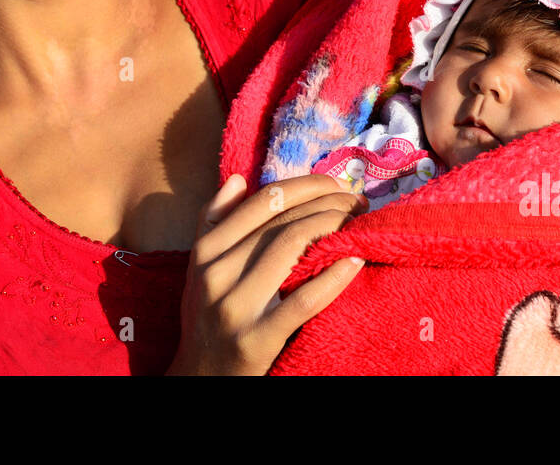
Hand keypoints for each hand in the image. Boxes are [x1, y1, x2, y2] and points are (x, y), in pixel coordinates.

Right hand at [165, 172, 368, 374]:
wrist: (200, 378)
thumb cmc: (207, 317)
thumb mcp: (199, 268)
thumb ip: (213, 221)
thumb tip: (239, 180)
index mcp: (206, 250)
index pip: (263, 201)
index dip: (307, 186)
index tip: (337, 185)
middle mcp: (216, 273)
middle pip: (283, 221)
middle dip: (329, 203)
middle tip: (358, 202)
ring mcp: (235, 307)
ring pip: (292, 248)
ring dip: (334, 228)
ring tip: (360, 224)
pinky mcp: (256, 339)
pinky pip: (303, 301)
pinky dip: (333, 277)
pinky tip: (355, 261)